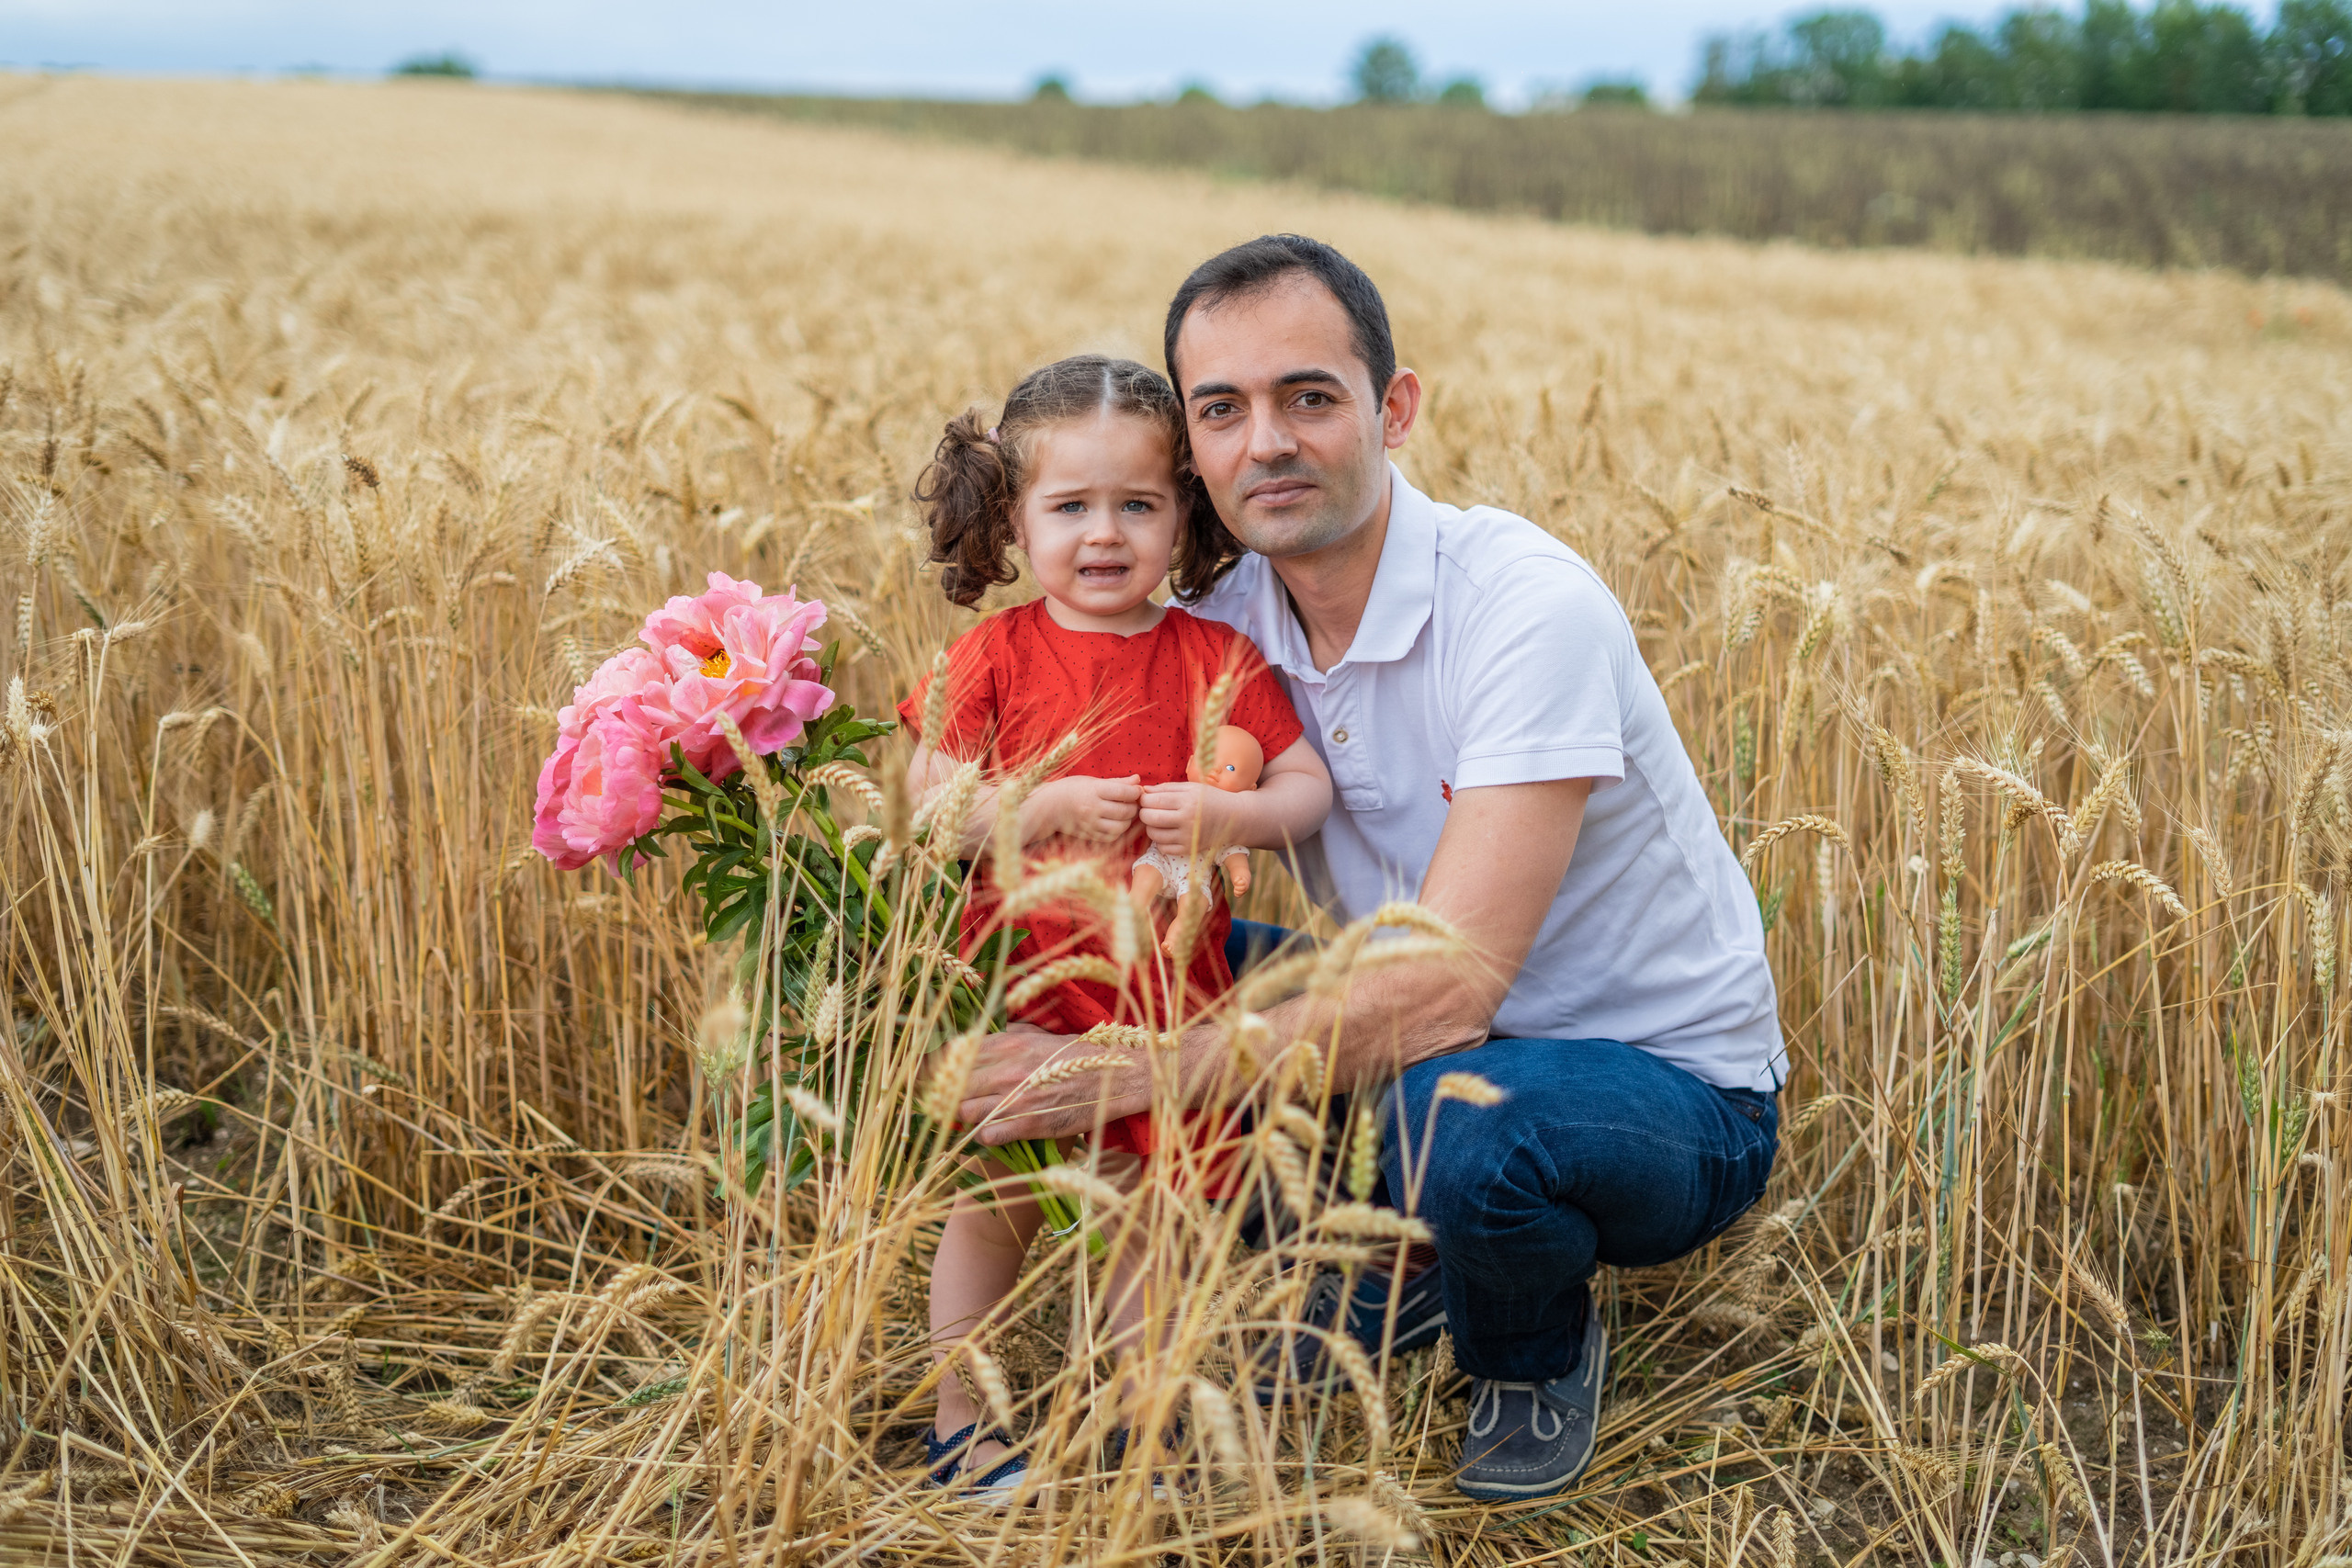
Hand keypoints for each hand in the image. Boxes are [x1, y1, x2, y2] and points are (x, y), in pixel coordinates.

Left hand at [957, 1022, 1149, 1143]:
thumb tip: (981, 1038)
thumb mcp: (1040, 1035)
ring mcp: (1016, 1097)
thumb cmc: (1078, 1055)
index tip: (935, 1077)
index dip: (939, 1068)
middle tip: (949, 1102)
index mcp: (1007, 1043)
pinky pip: (987, 1135)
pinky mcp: (1029, 1123)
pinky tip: (992, 1132)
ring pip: (964, 1111)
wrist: (1115, 1075)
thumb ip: (1009, 1034)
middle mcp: (1006, 1068)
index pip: (954, 1054)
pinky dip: (984, 1136)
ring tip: (972, 1118)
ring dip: (964, 1117)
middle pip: (953, 1085)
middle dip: (947, 1095)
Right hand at [1039, 775, 1141, 841]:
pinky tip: (1115, 823)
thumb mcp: (1092, 781)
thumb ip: (1117, 782)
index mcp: (1094, 790)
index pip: (1124, 792)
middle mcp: (1092, 808)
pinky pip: (1111, 837)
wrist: (1049, 807)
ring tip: (1125, 814)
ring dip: (1128, 821)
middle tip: (1133, 803)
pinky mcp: (1089, 835)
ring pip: (1120, 827)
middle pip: (1125, 811)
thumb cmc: (1073, 789)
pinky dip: (1118, 831)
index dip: (1135, 792)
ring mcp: (1090, 824)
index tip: (1136, 791)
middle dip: (1134, 807)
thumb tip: (1138, 780)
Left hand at [1138, 780, 1239, 854]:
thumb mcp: (1191, 787)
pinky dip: (1161, 840)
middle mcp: (1187, 819)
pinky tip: (1168, 832)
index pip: (1152, 800)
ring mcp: (1188, 837)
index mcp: (1187, 800)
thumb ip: (1167, 788)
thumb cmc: (1211, 799)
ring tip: (1159, 821)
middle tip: (1150, 809)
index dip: (1144, 799)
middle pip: (1149, 818)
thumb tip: (1143, 791)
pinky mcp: (1189, 849)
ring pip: (1154, 834)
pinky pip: (1163, 848)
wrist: (1234, 818)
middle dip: (1144, 813)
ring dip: (1151, 827)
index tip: (1147, 798)